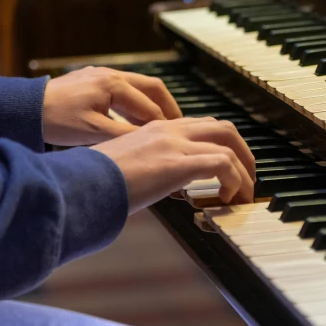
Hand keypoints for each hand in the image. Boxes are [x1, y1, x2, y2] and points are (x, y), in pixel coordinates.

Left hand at [42, 67, 182, 145]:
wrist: (24, 108)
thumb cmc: (55, 120)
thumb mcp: (94, 133)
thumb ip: (126, 136)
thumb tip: (152, 143)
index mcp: (114, 84)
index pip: (150, 106)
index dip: (166, 124)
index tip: (177, 139)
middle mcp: (111, 74)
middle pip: (152, 88)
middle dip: (168, 107)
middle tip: (180, 126)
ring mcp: (101, 75)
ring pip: (138, 88)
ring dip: (151, 106)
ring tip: (161, 127)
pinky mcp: (92, 80)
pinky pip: (123, 90)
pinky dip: (134, 105)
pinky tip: (135, 121)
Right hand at [93, 118, 255, 214]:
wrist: (78, 184)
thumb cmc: (93, 182)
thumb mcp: (124, 169)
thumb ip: (146, 171)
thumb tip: (156, 189)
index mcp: (154, 129)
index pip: (199, 127)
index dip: (220, 145)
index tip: (226, 169)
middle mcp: (167, 130)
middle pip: (222, 128)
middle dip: (242, 151)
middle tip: (247, 176)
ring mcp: (173, 144)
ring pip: (228, 142)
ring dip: (244, 168)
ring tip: (245, 192)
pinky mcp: (177, 163)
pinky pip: (223, 164)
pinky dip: (235, 180)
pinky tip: (229, 198)